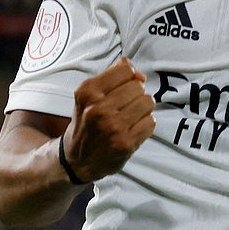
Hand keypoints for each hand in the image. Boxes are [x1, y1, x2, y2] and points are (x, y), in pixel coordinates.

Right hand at [63, 57, 155, 183]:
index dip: (130, 76)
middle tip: (125, 106)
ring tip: (130, 116)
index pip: (126, 69)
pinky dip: (145, 125)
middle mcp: (98, 109)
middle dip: (135, 94)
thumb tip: (140, 75)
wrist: (77, 160)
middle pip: (138, 86)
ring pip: (148, 102)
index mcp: (88, 92)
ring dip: (142, 109)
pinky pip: (151, 122)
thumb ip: (113, 76)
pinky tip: (132, 129)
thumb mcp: (89, 95)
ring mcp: (113, 127)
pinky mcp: (125, 143)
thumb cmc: (86, 124)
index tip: (125, 85)